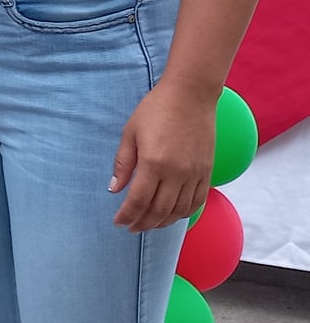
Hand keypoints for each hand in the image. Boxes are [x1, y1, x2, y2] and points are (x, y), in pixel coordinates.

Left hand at [112, 85, 215, 232]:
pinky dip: (185, 213)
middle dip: (143, 223)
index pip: (138, 201)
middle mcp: (176, 173)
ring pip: (179, 210)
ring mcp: (195, 174)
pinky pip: (198, 201)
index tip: (118, 222)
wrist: (191, 95)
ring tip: (149, 224)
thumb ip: (123, 164)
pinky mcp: (207, 171)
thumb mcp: (130, 133)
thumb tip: (114, 189)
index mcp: (154, 163)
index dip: (127, 215)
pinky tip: (173, 215)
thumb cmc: (156, 109)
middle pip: (159, 211)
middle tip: (131, 227)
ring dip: (163, 222)